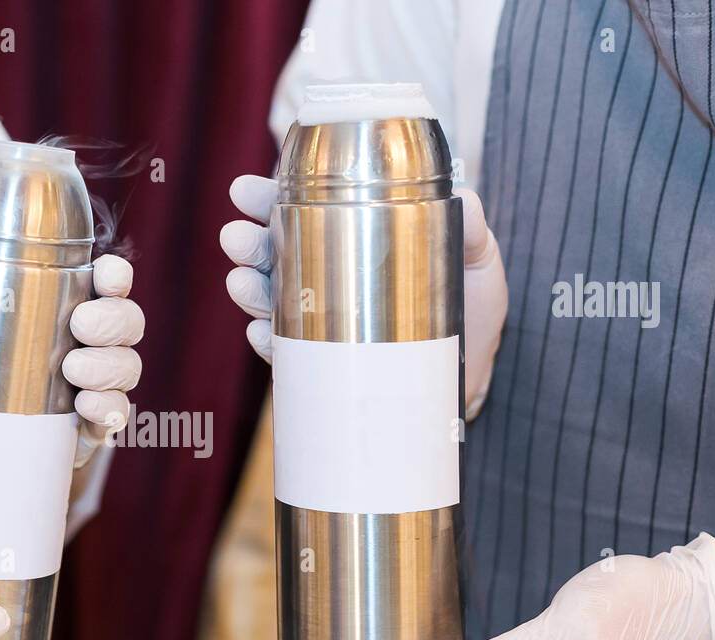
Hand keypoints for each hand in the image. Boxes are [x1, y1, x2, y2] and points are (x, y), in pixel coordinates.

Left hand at [0, 253, 143, 467]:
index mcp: (69, 309)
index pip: (108, 286)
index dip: (116, 277)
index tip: (106, 272)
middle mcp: (93, 346)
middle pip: (127, 324)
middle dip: (113, 319)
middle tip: (80, 324)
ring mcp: (96, 387)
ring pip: (127, 369)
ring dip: (110, 366)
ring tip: (74, 369)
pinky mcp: (91, 429)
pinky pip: (116, 418)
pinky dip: (110, 411)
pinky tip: (90, 410)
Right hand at [219, 175, 507, 418]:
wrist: (473, 372)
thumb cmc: (473, 308)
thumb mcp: (478, 259)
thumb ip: (472, 226)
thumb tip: (463, 198)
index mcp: (355, 237)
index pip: (302, 210)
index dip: (267, 197)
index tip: (244, 191)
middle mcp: (330, 276)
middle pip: (274, 253)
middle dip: (248, 243)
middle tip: (237, 237)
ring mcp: (323, 320)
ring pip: (271, 300)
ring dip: (249, 290)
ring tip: (241, 283)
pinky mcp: (325, 361)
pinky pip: (287, 352)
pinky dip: (270, 342)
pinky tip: (263, 333)